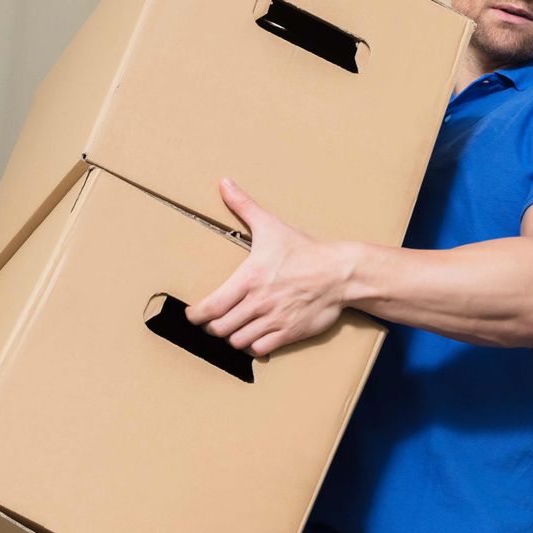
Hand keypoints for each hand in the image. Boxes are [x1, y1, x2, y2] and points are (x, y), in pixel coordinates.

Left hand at [185, 179, 355, 356]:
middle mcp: (258, 302)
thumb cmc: (304, 251)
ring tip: (236, 328)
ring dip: (233, 337)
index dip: (196, 315)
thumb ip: (243, 206)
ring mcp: (273, 319)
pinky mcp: (289, 333)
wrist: (339, 273)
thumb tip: (224, 182)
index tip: (193, 315)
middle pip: (220, 328)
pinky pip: (260, 349)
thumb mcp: (271, 226)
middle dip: (214, 326)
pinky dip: (254, 346)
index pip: (210, 307)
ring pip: (237, 341)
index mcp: (248, 278)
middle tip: (216, 321)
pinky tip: (256, 335)